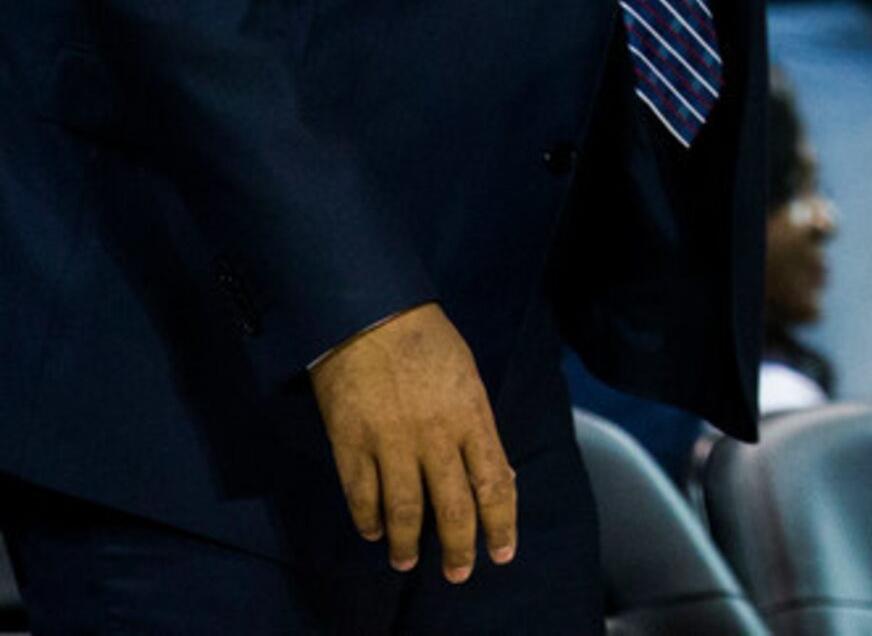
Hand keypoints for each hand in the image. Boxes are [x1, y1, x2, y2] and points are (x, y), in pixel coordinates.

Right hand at [309, 303, 515, 581]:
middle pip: (452, 507)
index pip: (494, 483)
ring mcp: (391, 443)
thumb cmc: (427, 341)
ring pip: (405, 511)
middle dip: (460, 546)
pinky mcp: (351, 444)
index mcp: (471, 417)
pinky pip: (361, 495)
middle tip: (460, 573)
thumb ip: (479, 429)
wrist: (368, 315)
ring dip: (409, 543)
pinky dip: (368, 520)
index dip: (501, 524)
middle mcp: (435, 437)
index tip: (503, 552)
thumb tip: (496, 474)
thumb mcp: (468, 379)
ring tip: (409, 561)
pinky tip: (374, 532)